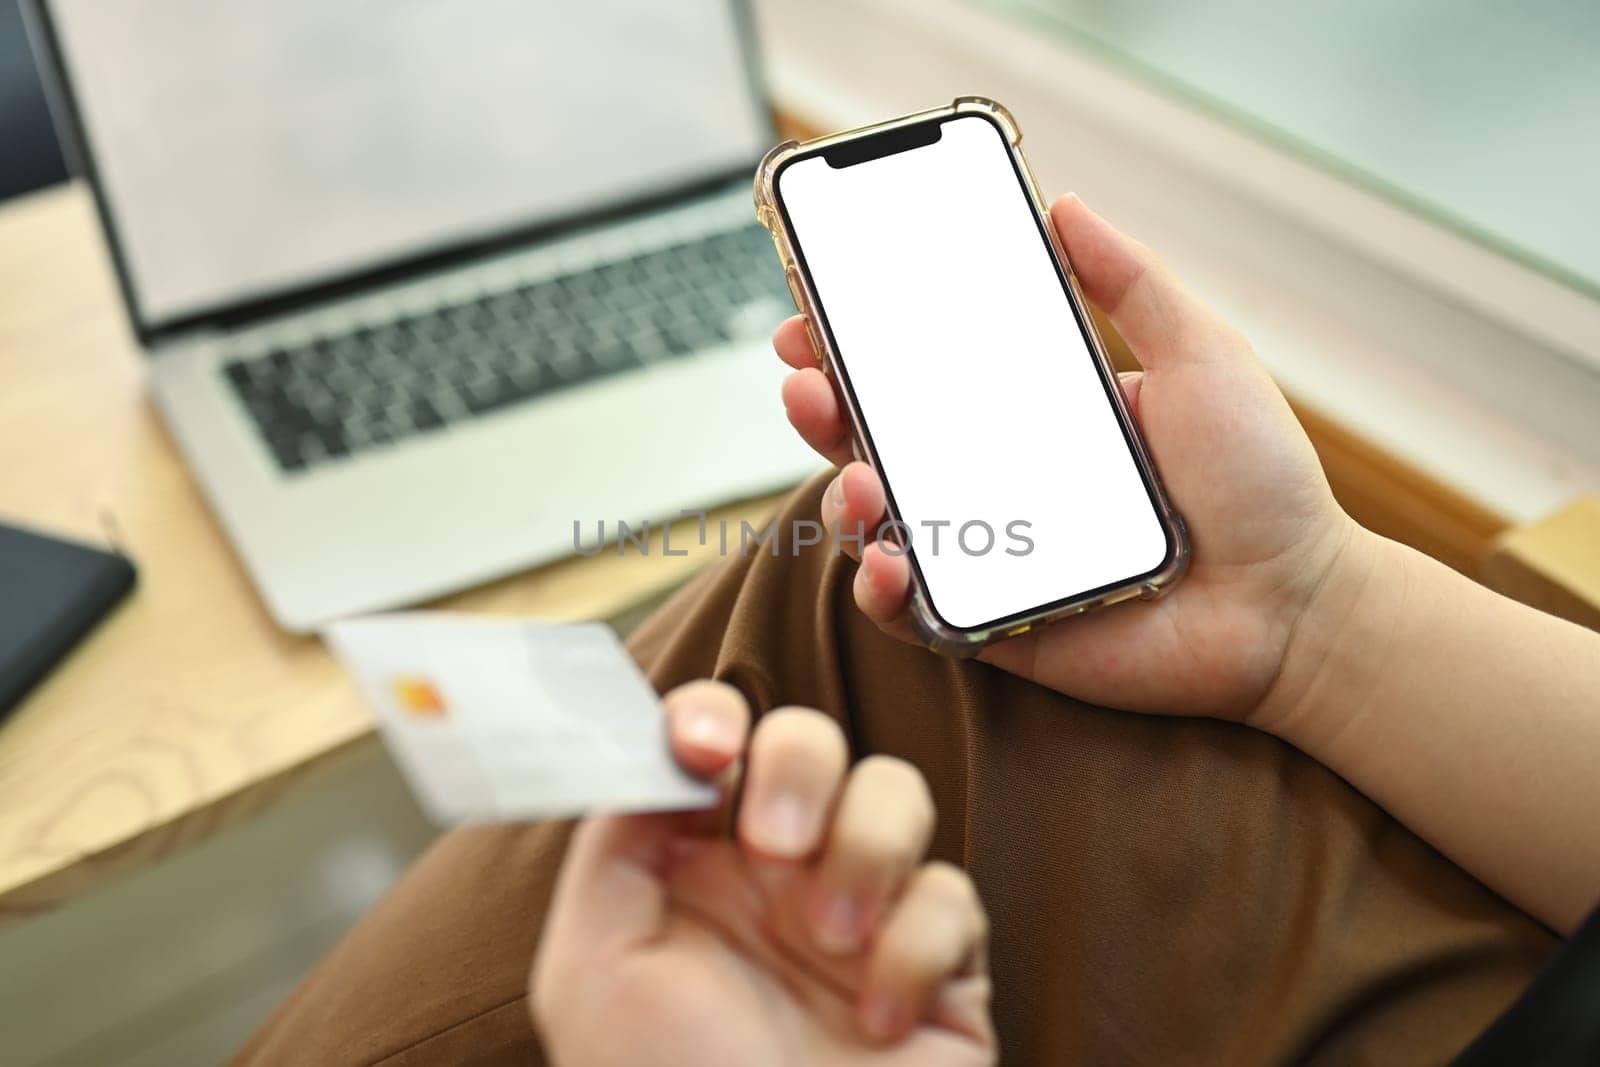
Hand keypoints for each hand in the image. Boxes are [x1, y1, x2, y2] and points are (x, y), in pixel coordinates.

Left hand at [531, 680, 994, 1065]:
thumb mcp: (595, 967)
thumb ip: (617, 838)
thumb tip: (657, 745)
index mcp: (692, 864)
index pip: (713, 740)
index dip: (713, 716)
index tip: (705, 748)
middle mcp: (777, 876)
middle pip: (812, 739)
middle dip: (801, 768)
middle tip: (775, 845)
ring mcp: (862, 912)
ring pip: (896, 791)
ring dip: (866, 850)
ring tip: (829, 943)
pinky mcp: (939, 963)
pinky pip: (952, 896)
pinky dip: (917, 948)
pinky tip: (877, 1020)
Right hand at [775, 194, 1360, 723]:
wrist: (1295, 604)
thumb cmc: (1259, 481)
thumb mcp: (1200, 355)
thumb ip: (1133, 284)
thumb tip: (1064, 204)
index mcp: (1029, 414)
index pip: (920, 372)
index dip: (857, 343)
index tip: (814, 312)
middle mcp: (995, 480)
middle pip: (877, 440)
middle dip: (822, 407)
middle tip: (807, 381)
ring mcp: (989, 553)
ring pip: (879, 524)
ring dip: (844, 494)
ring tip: (861, 478)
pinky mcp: (993, 626)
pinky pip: (912, 613)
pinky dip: (880, 591)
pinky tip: (888, 564)